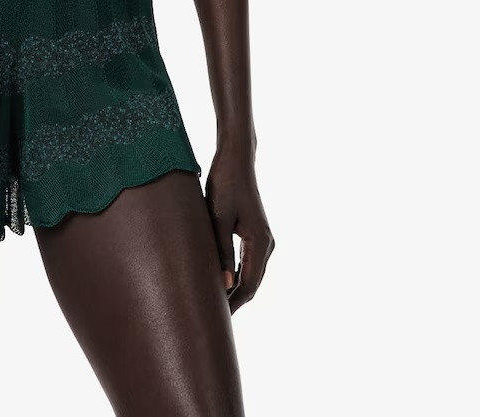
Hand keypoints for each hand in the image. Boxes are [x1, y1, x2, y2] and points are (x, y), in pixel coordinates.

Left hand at [204, 145, 274, 313]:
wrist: (236, 160)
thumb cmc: (225, 184)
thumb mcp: (218, 218)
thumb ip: (222, 251)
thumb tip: (225, 284)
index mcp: (259, 242)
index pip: (248, 284)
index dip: (233, 304)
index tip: (217, 320)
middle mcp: (266, 244)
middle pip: (252, 284)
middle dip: (234, 302)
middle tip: (213, 320)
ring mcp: (263, 240)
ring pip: (251, 275)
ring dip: (235, 290)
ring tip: (214, 306)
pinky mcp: (255, 234)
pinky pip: (248, 263)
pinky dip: (237, 276)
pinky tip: (221, 283)